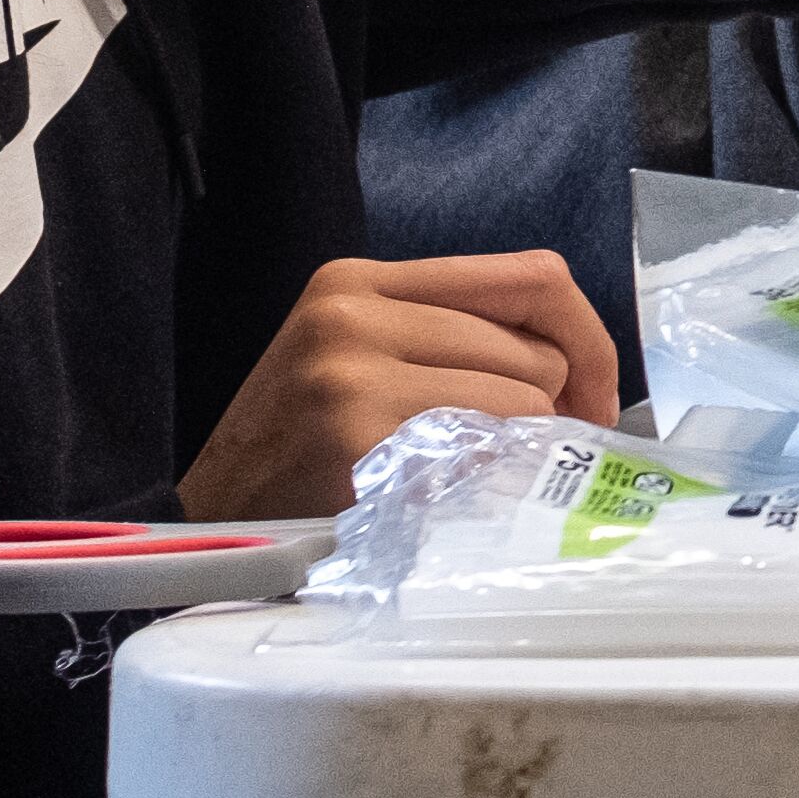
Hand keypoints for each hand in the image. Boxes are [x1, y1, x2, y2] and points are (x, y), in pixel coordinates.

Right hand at [181, 253, 622, 519]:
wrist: (205, 523)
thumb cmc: (298, 453)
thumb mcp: (354, 361)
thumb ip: (448, 338)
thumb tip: (579, 363)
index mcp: (357, 282)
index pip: (530, 274)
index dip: (584, 336)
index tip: (593, 393)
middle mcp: (351, 313)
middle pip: (536, 346)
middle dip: (558, 408)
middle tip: (537, 456)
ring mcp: (350, 374)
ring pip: (525, 396)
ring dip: (523, 449)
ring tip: (475, 476)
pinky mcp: (356, 437)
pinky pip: (486, 448)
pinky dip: (492, 479)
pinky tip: (449, 498)